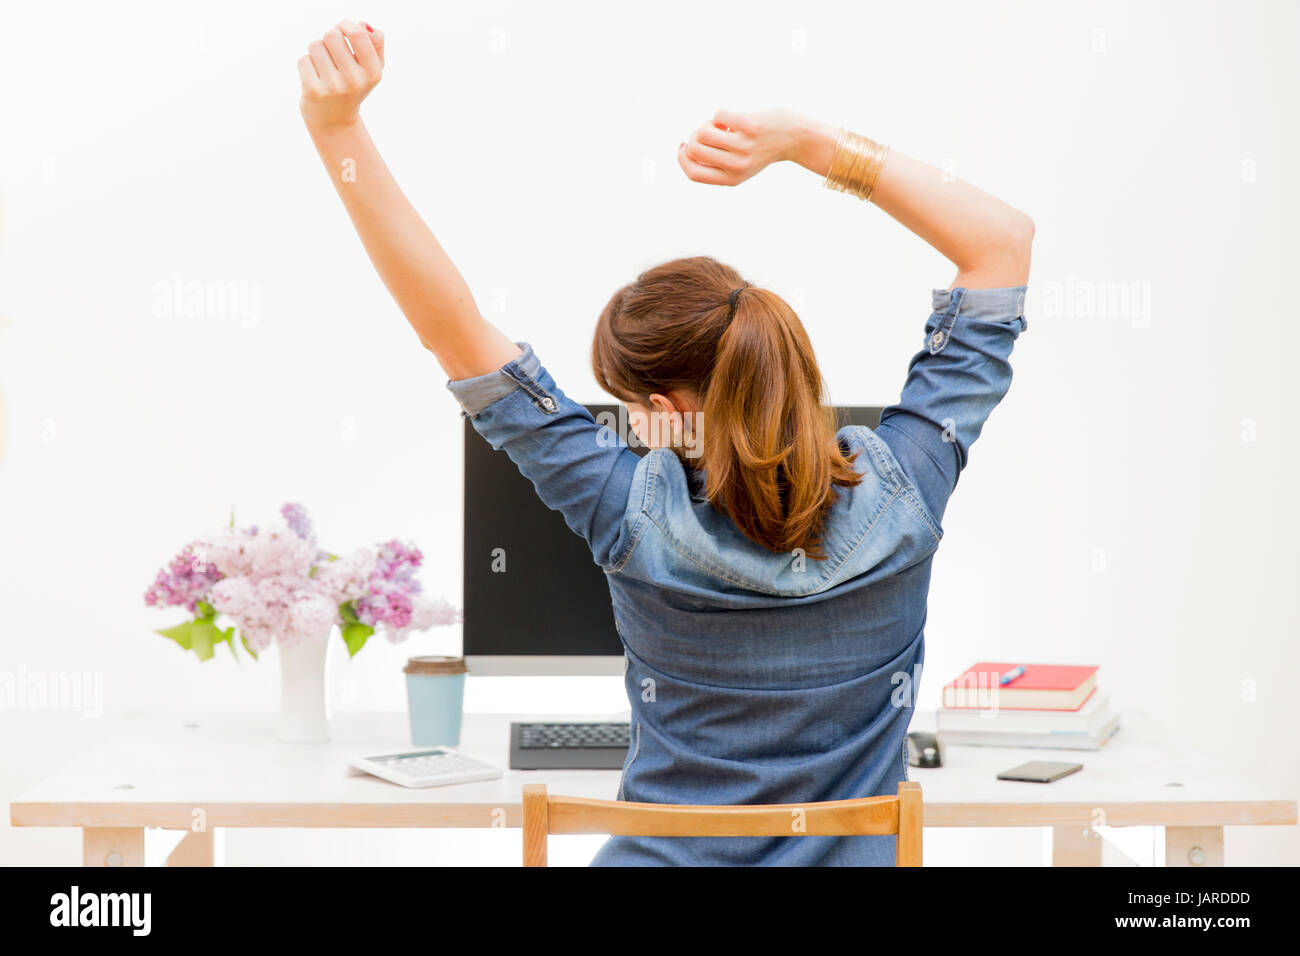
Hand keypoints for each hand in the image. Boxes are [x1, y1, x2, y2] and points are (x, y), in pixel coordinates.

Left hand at [298, 20, 385, 131]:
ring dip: (317, 52)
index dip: (345, 26)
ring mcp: (333, 87)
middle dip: (329, 39)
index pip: (357, 34)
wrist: (335, 122)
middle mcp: (355, 80)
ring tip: (324, 67)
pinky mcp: (313, 92)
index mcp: (372, 72)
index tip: (342, 31)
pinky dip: (307, 65)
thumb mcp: (371, 69)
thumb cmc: (354, 87)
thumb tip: (362, 25)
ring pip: (316, 45)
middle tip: (332, 53)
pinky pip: (304, 60)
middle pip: (332, 35)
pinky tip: (315, 78)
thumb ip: (375, 44)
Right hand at [677, 108, 820, 185]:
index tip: (683, 146)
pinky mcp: (749, 126)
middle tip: (709, 132)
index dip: (681, 159)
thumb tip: (685, 148)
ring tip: (723, 126)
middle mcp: (736, 166)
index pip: (693, 173)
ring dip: (709, 124)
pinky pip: (718, 115)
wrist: (794, 138)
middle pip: (694, 150)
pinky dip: (722, 114)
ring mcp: (743, 146)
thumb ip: (715, 163)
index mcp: (731, 179)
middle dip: (695, 137)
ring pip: (703, 131)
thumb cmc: (761, 149)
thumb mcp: (739, 166)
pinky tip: (734, 120)